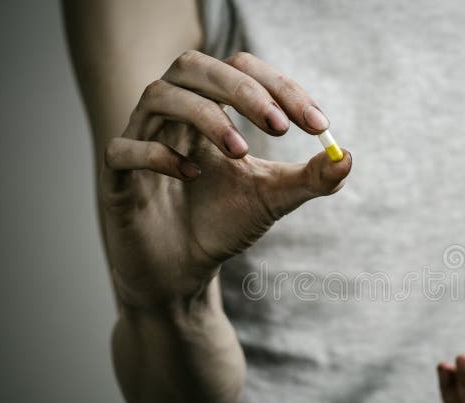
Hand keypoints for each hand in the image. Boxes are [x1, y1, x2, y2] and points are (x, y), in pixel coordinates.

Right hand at [101, 50, 351, 308]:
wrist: (184, 274)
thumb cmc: (223, 226)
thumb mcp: (273, 199)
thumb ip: (310, 179)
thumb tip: (347, 157)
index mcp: (209, 112)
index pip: (241, 72)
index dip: (280, 89)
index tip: (317, 125)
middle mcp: (173, 118)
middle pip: (194, 66)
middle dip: (242, 90)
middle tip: (279, 126)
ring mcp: (141, 142)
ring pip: (158, 95)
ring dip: (205, 117)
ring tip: (241, 153)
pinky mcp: (117, 180)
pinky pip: (123, 149)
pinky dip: (157, 155)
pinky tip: (191, 177)